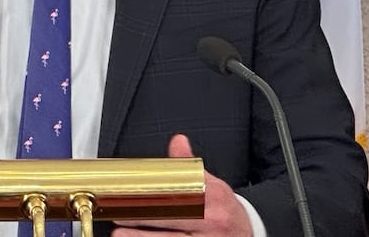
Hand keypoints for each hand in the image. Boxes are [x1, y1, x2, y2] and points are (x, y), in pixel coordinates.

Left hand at [111, 135, 252, 236]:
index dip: (152, 196)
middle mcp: (212, 222)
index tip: (130, 195)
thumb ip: (191, 167)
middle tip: (117, 216)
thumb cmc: (226, 212)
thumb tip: (178, 142)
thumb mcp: (214, 186)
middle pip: (171, 219)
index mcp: (212, 198)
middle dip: (140, 219)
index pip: (180, 193)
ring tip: (121, 234)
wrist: (251, 233)